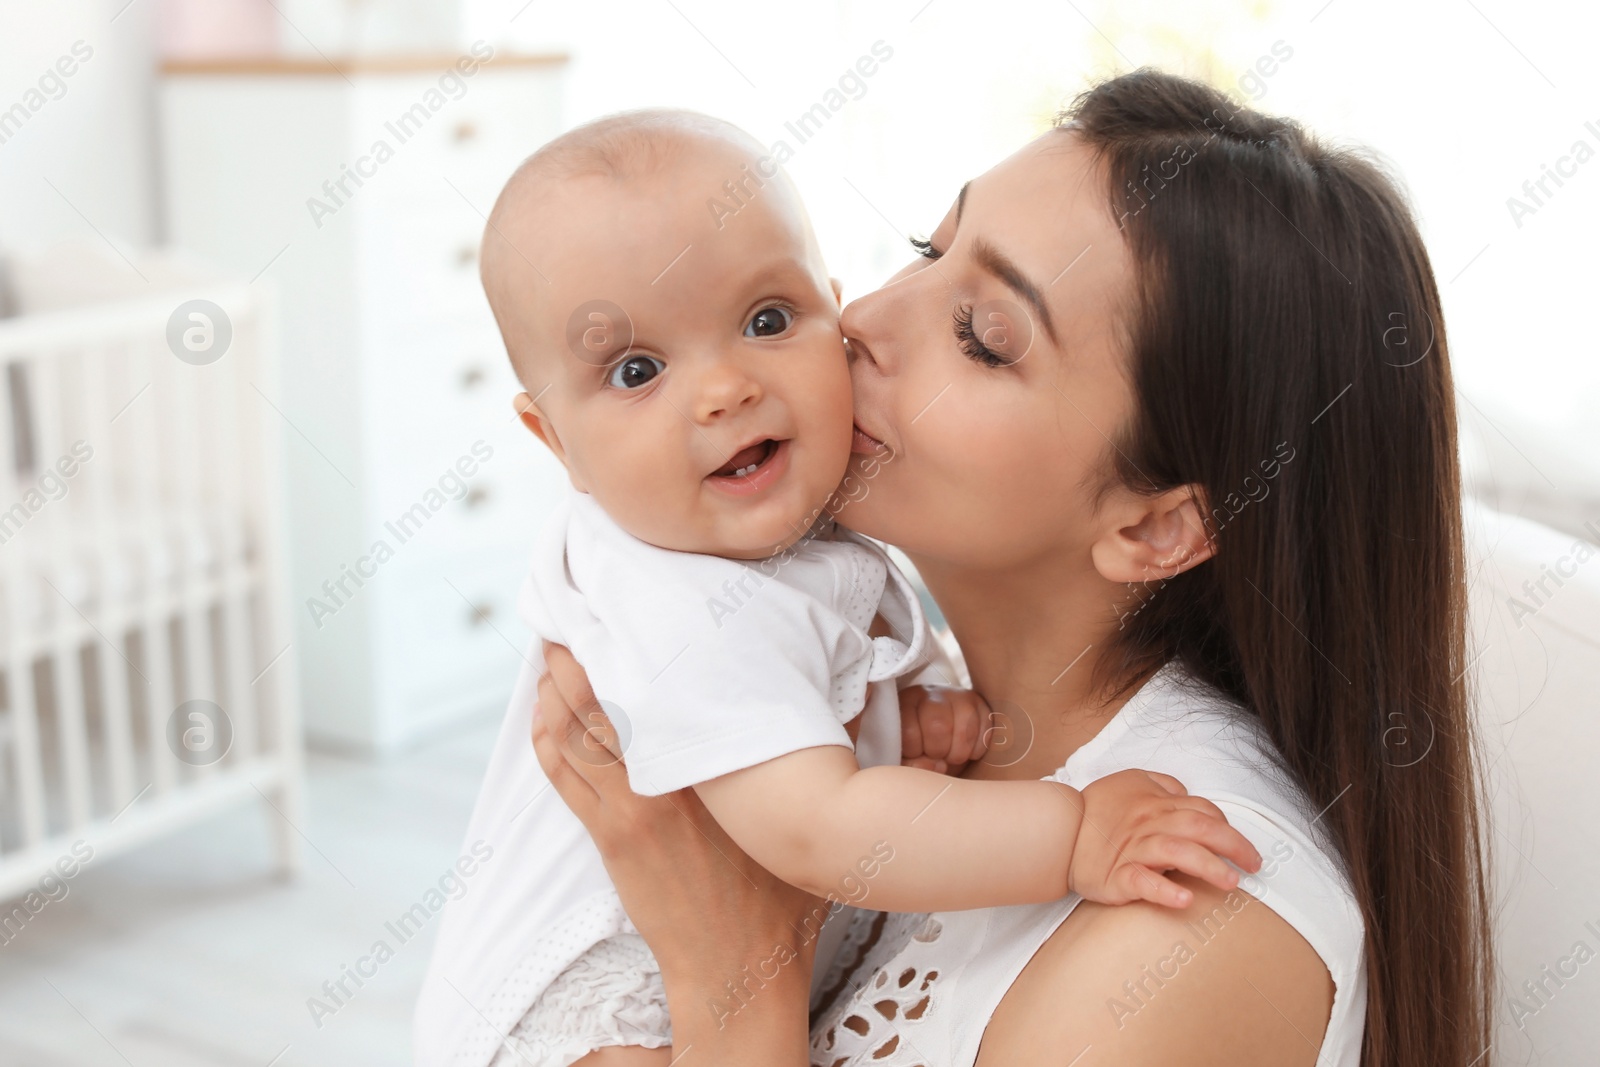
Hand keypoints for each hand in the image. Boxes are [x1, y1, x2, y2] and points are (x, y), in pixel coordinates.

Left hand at [531, 641, 820, 1059]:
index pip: (669, 678)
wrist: (739, 966)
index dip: (642, 632)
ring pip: (576, 724)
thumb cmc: (784, 891)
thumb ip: (829, 744)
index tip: (635, 597)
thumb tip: (856, 688)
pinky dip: (547, 729)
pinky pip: (562, 769)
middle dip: (588, 640)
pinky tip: (544, 703)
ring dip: (559, 678)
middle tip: (580, 600)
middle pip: (609, 689)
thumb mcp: (812, 805)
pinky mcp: (608, 834)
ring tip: (557, 638)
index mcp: (719, 757)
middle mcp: (667, 773)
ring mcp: (630, 803)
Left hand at [899, 684, 991, 774]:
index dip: (916, 753)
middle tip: (937, 756)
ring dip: (959, 753)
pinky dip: (977, 749)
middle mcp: (930, 693)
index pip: (909, 733)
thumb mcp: (907, 757)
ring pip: (965, 729)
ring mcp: (958, 695)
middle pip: (938, 726)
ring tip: (951, 756)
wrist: (942, 736)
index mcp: (905, 703)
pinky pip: (986, 731)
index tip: (917, 754)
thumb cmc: (919, 747)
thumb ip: (912, 765)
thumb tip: (937, 766)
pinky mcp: (980, 703)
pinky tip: (966, 749)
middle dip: (939, 751)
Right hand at [1067, 769, 1261, 908]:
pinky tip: (1184, 899)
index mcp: (1156, 803)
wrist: (1057, 830)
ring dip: (1209, 867)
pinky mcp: (1118, 876)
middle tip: (1253, 865)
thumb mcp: (1130, 781)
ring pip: (1178, 853)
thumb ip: (1162, 784)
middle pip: (1200, 829)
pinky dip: (1165, 890)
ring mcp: (1135, 851)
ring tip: (1230, 883)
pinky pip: (1144, 882)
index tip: (1241, 848)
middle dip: (1233, 846)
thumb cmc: (1096, 808)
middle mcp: (1150, 824)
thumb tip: (1186, 793)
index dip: (1227, 828)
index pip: (1202, 811)